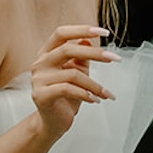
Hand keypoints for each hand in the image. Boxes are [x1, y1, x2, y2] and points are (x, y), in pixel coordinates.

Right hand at [31, 25, 117, 139]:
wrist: (54, 122)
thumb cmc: (66, 96)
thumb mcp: (76, 72)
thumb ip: (81, 57)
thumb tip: (88, 40)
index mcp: (47, 53)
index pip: (61, 33)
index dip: (81, 29)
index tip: (103, 32)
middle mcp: (40, 63)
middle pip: (67, 50)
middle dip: (94, 53)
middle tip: (114, 58)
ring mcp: (39, 79)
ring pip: (72, 74)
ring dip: (95, 84)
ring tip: (106, 93)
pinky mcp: (41, 95)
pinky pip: (68, 89)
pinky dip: (86, 94)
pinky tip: (96, 99)